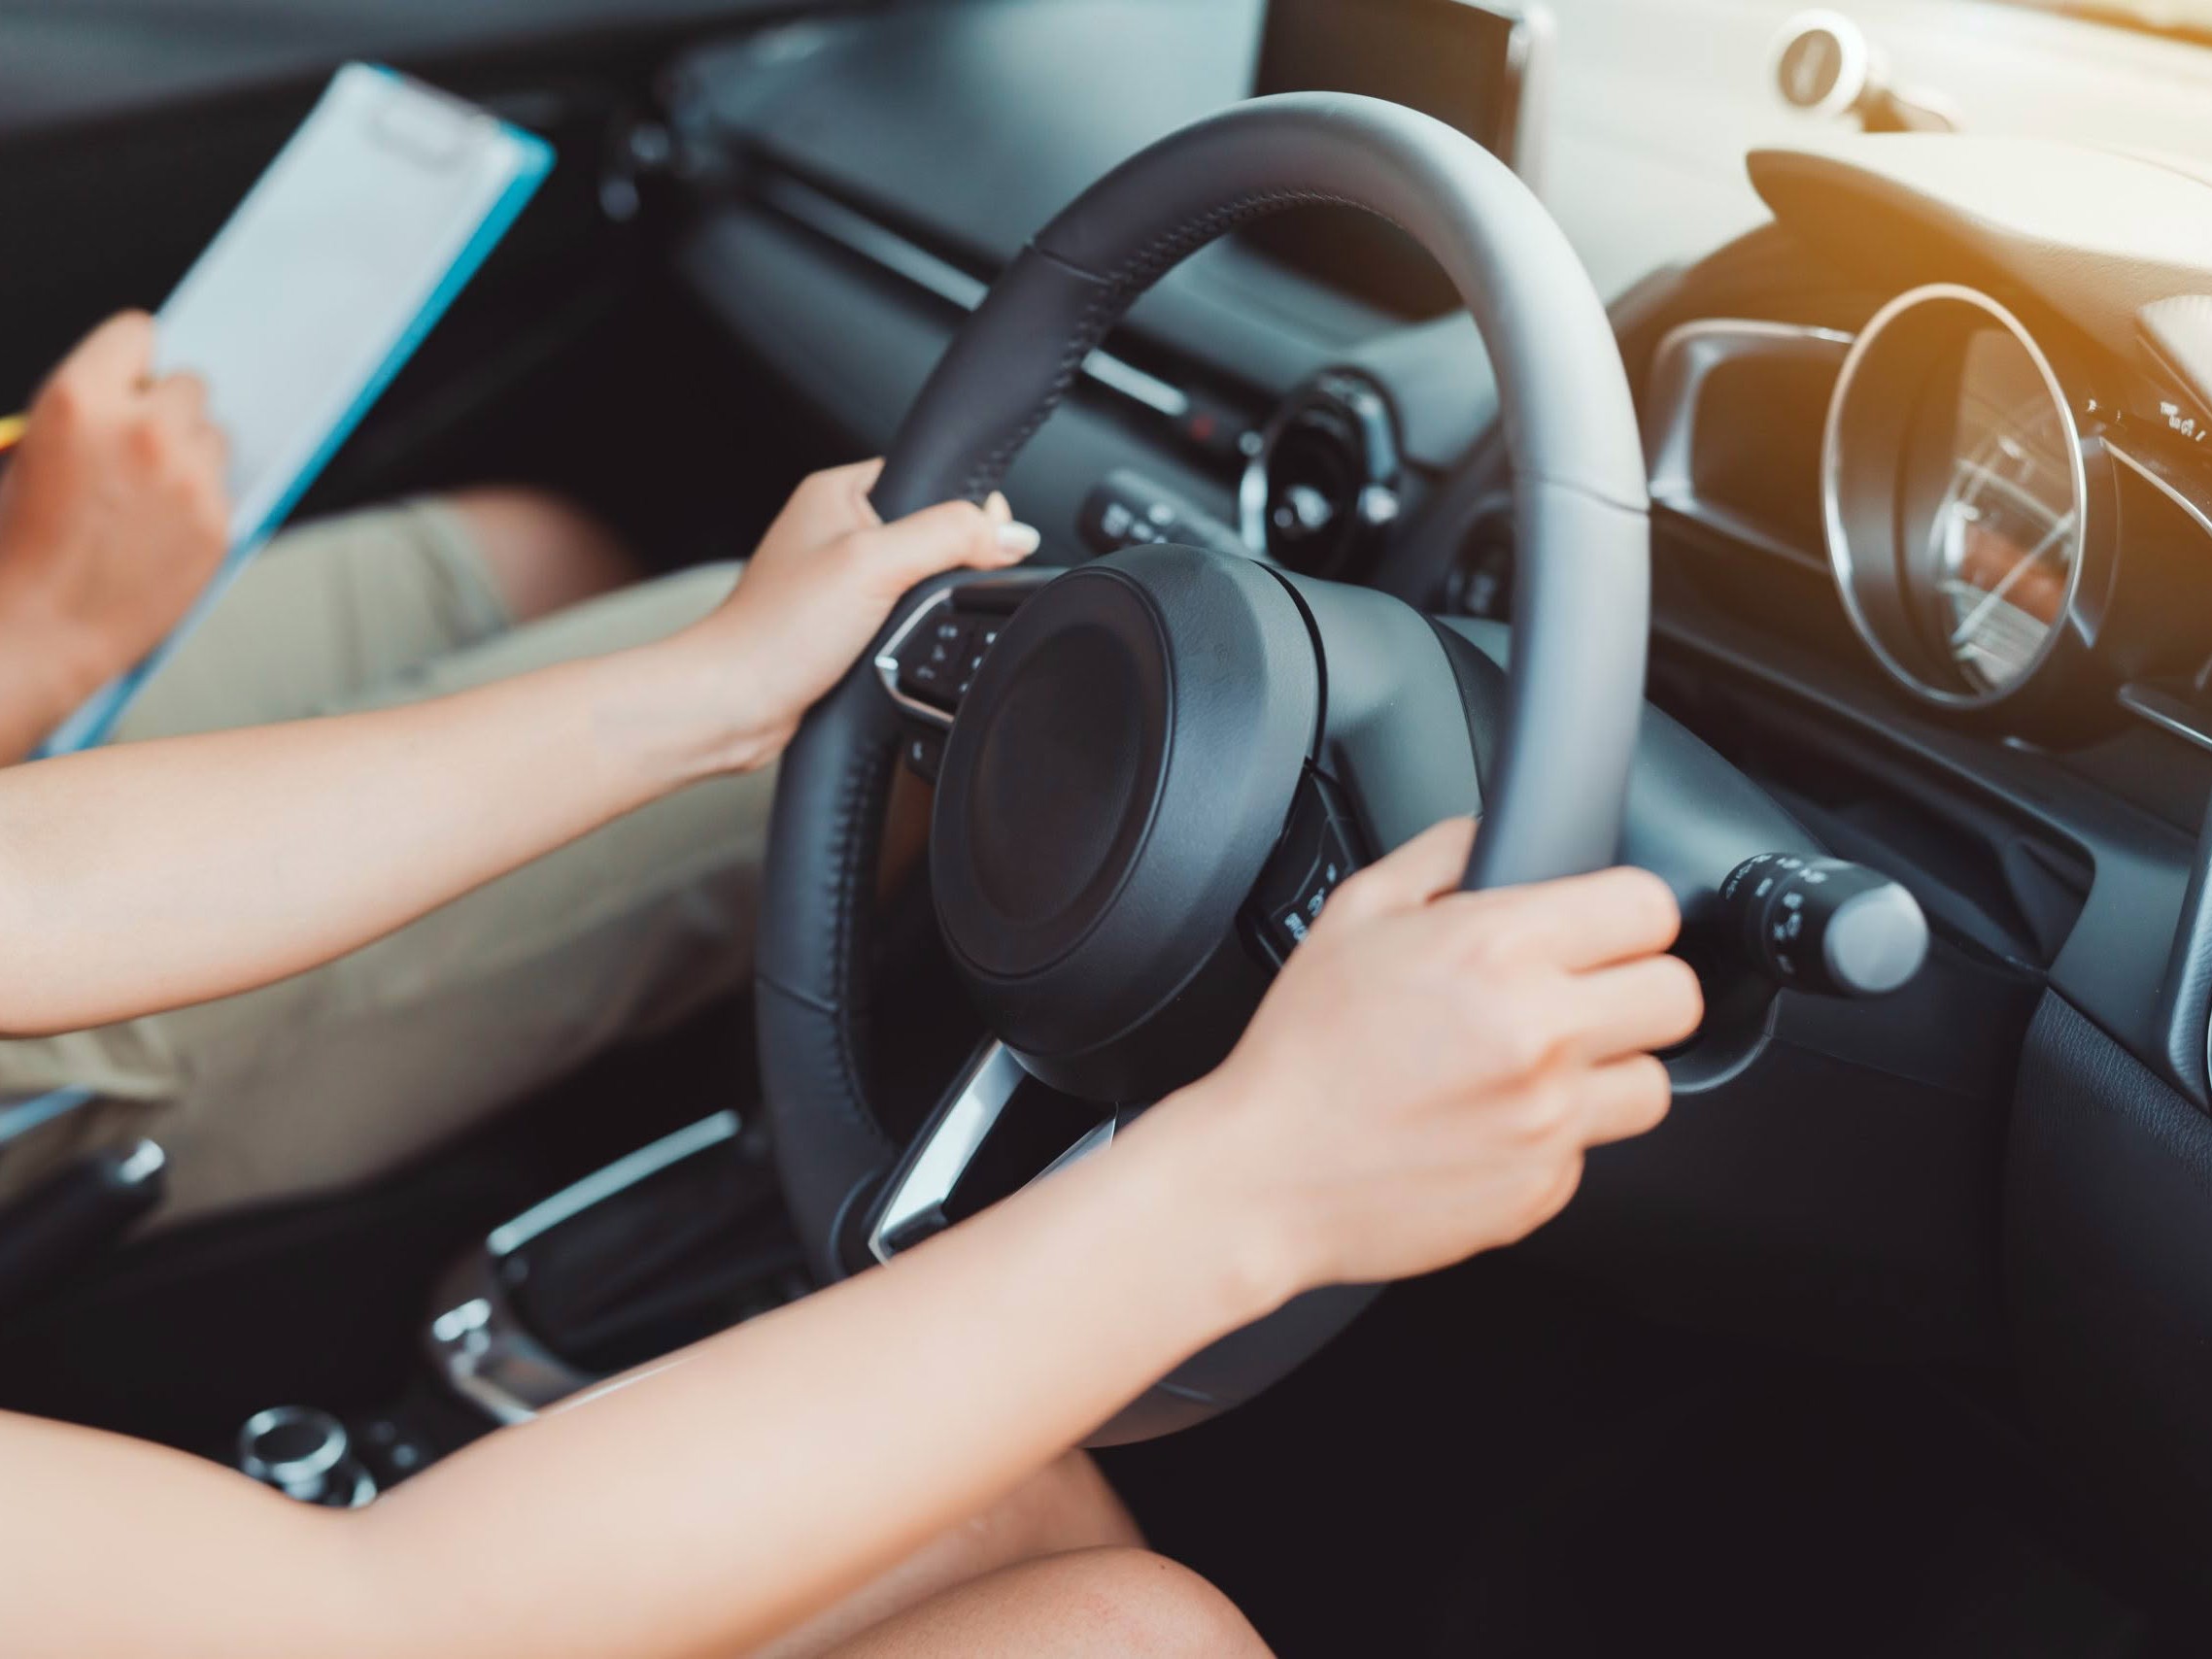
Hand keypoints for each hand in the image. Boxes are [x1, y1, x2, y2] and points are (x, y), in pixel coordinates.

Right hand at [0, 313, 230, 719]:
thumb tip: (142, 388)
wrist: (35, 628)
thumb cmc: (20, 541)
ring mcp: (186, 477)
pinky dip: (201, 501)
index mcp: (78, 398)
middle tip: (139, 447)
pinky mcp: (217, 523)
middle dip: (165, 409)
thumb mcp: (30, 453)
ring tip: (146, 496)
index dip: (131, 360)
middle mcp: (141, 429)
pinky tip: (160, 531)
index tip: (132, 378)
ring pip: (215, 434)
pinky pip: (224, 487)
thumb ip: (90, 412)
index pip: (138, 331)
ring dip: (191, 453)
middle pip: (189, 383)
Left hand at [674, 459, 1037, 766]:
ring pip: (917, 579)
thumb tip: (1012, 533)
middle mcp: (834, 527)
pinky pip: (898, 616)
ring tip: (891, 625)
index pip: (930, 477)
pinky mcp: (840, 621)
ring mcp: (836, 576)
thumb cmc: (774, 631)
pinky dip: (904, 633)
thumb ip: (950, 537)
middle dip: (944, 566)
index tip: (974, 545)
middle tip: (916, 594)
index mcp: (838, 489)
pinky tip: (886, 646)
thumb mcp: (875, 565)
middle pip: (930, 530)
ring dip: (921, 606)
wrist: (733, 703)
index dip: (964, 510)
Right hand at [1144, 817, 1702, 1302]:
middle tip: (1583, 994)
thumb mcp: (1355, 914)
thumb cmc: (1302, 1052)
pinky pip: (1590, 1153)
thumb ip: (1442, 855)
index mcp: (1497, 950)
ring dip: (1608, 1070)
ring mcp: (1548, 1121)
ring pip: (1653, 1084)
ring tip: (1537, 1066)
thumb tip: (1495, 832)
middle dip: (1637, 986)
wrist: (1264, 1176)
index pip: (1648, 907)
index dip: (1628, 912)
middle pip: (1678, 997)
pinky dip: (1552, 1137)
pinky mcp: (1542, 1190)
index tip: (1605, 926)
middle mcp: (1539, 1035)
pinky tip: (1490, 1122)